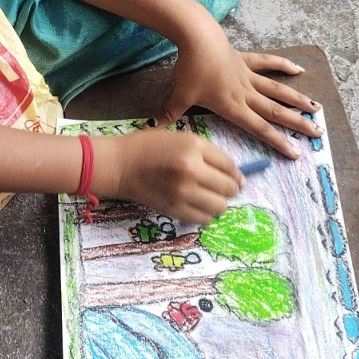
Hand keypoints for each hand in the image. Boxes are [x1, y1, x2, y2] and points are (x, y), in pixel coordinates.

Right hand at [94, 127, 243, 223]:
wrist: (120, 165)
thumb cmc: (150, 147)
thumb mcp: (182, 139)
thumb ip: (210, 154)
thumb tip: (237, 177)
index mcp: (194, 148)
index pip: (230, 166)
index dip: (236, 174)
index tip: (236, 178)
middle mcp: (191, 170)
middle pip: (229, 188)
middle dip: (230, 189)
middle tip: (222, 187)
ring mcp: (182, 192)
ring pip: (220, 206)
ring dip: (219, 203)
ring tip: (209, 197)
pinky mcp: (174, 209)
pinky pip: (204, 219)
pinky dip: (206, 214)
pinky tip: (197, 205)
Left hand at [158, 16, 320, 159]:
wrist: (197, 37)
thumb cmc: (189, 69)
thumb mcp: (178, 97)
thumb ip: (168, 115)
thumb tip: (150, 130)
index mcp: (232, 106)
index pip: (259, 128)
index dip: (277, 142)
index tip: (295, 153)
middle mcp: (245, 93)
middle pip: (276, 111)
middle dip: (297, 124)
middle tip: (318, 133)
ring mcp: (248, 75)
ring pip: (278, 90)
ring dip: (297, 99)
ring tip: (317, 108)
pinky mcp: (246, 60)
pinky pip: (268, 63)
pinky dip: (284, 66)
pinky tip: (298, 70)